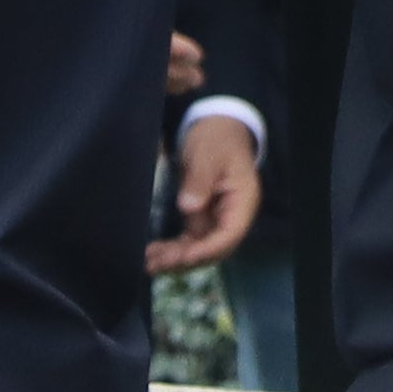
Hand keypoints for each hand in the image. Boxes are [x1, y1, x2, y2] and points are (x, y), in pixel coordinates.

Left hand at [147, 109, 262, 275]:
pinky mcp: (203, 217)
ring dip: (176, 258)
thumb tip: (188, 207)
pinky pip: (190, 240)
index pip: (230, 234)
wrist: (217, 127)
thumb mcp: (208, 154)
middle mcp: (233, 215)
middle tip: (157, 264)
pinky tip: (155, 254)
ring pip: (199, 248)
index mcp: (243, 201)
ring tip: (149, 263)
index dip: (208, 249)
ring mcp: (217, 218)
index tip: (185, 256)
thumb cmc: (217, 138)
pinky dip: (174, 248)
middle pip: (214, 248)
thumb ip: (200, 180)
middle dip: (186, 259)